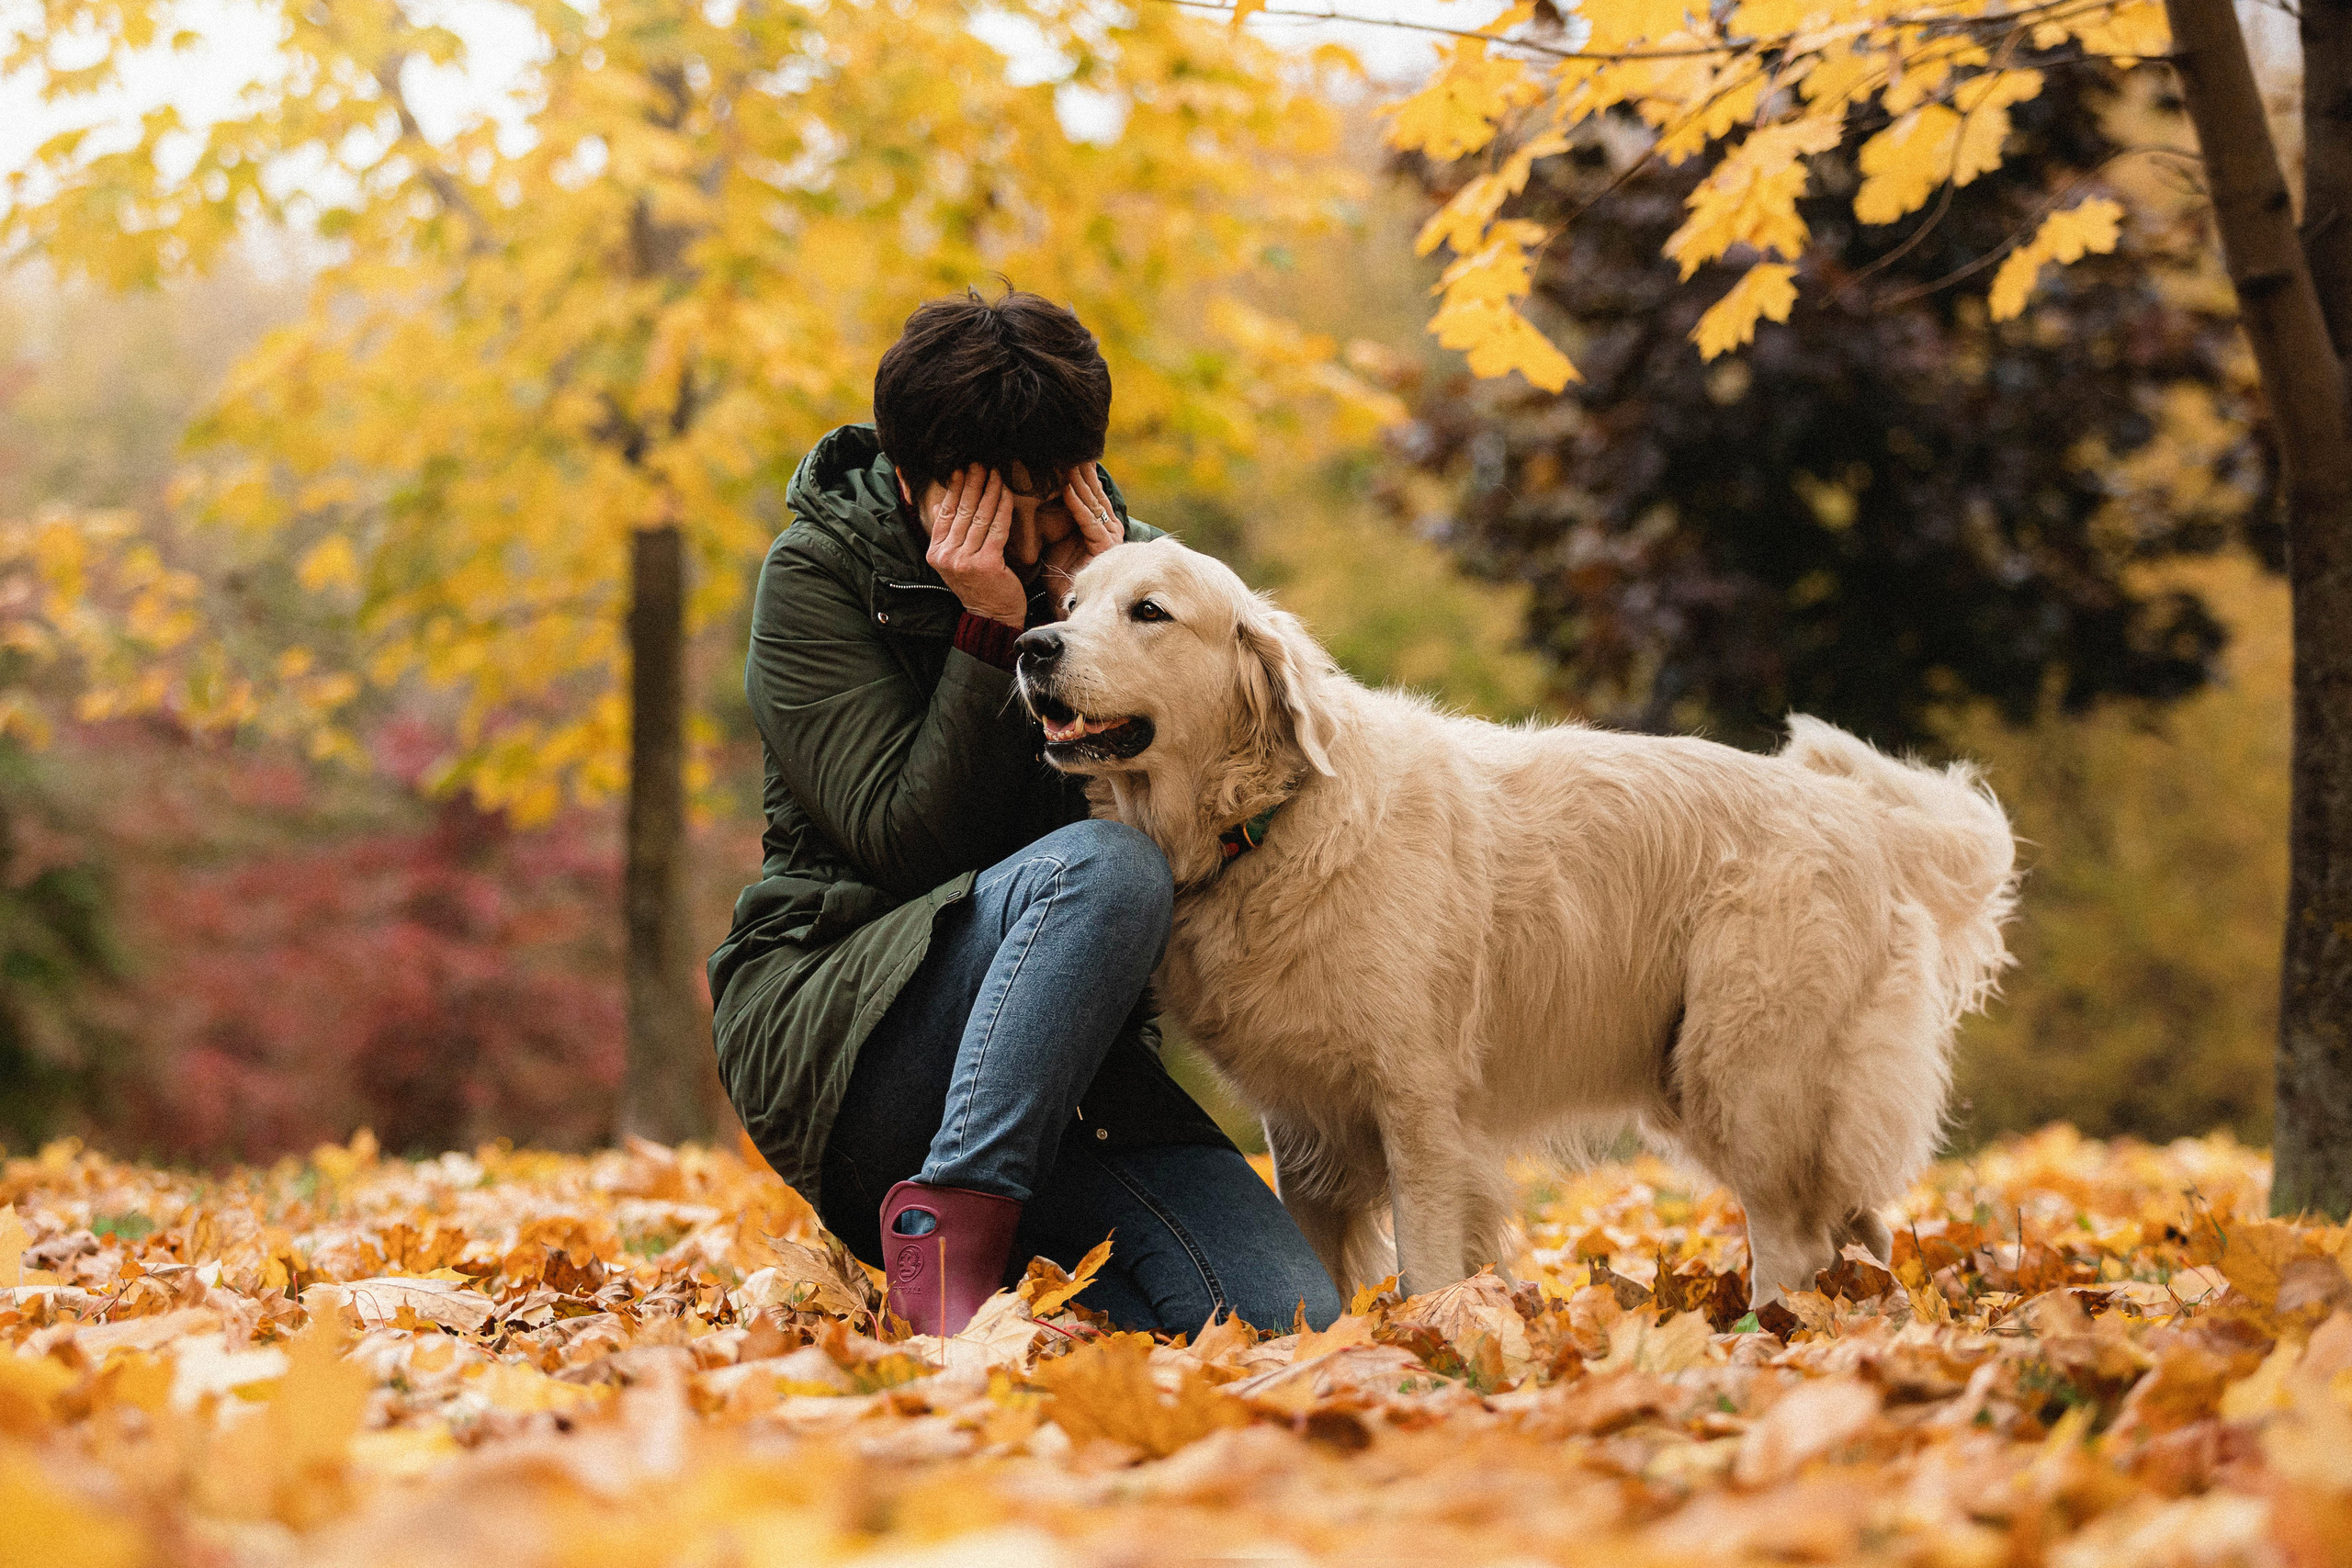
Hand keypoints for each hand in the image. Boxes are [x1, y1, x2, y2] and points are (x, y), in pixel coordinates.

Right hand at [925, 465, 1026, 627]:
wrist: (992, 617)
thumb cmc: (978, 586)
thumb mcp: (954, 560)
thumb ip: (948, 534)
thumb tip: (942, 502)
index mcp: (935, 553)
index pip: (945, 513)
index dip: (954, 488)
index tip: (962, 469)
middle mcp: (947, 556)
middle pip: (962, 511)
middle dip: (972, 483)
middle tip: (980, 463)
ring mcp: (965, 561)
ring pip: (980, 516)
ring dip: (989, 490)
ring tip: (995, 473)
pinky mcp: (987, 564)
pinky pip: (996, 528)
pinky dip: (1002, 508)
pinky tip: (1006, 492)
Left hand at [1040, 464, 1125, 605]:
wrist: (1064, 601)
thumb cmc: (1057, 569)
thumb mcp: (1053, 534)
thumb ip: (1054, 513)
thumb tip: (1036, 485)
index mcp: (1100, 523)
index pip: (1089, 490)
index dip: (1077, 470)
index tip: (1062, 450)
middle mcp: (1109, 527)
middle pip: (1093, 492)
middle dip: (1080, 470)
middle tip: (1066, 446)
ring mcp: (1110, 537)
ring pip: (1092, 502)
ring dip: (1077, 481)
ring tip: (1065, 460)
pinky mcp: (1104, 547)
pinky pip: (1088, 520)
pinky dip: (1077, 504)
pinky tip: (1067, 488)